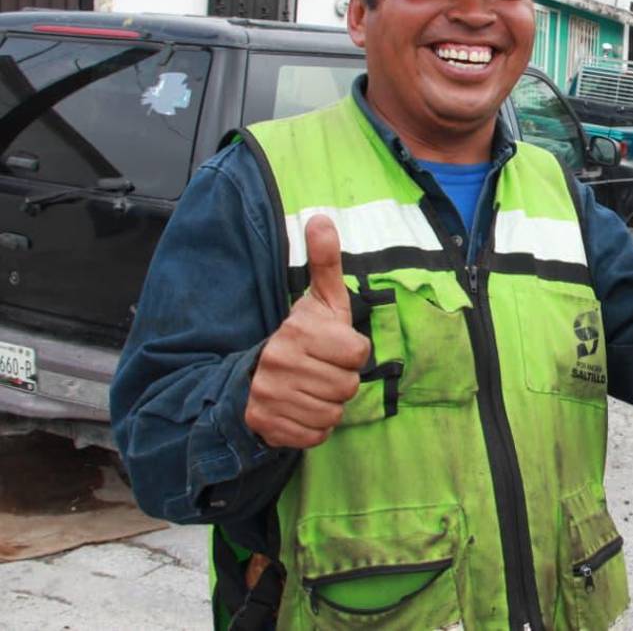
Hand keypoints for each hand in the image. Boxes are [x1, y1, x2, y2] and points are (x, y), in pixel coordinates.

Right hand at [244, 216, 370, 448]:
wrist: (252, 377)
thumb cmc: (301, 337)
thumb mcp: (318, 300)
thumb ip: (326, 263)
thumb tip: (322, 218)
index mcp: (298, 331)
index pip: (358, 354)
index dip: (353, 352)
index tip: (334, 347)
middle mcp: (280, 362)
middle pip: (348, 386)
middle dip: (341, 381)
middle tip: (321, 370)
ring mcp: (270, 396)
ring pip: (333, 413)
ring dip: (329, 405)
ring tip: (311, 388)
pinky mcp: (266, 425)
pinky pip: (316, 435)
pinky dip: (315, 428)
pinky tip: (301, 408)